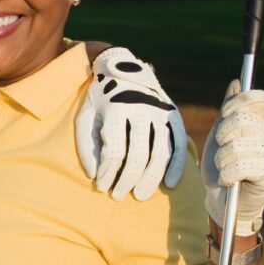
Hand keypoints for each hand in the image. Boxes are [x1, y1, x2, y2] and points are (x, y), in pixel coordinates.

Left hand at [75, 47, 187, 200]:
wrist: (123, 68)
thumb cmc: (99, 98)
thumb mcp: (85, 115)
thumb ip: (85, 144)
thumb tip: (93, 175)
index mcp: (116, 109)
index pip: (114, 152)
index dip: (108, 174)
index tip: (101, 186)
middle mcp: (141, 110)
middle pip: (138, 156)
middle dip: (127, 180)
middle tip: (119, 195)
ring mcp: (159, 112)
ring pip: (160, 153)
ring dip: (151, 178)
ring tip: (140, 195)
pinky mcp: (172, 115)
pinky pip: (178, 144)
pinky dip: (177, 166)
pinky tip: (170, 184)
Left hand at [203, 79, 263, 235]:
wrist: (222, 200)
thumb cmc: (221, 164)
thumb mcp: (220, 133)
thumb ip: (228, 109)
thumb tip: (237, 83)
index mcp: (262, 121)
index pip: (260, 98)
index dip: (239, 102)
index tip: (224, 114)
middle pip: (243, 118)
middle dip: (222, 133)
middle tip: (221, 147)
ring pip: (239, 144)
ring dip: (222, 158)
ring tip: (223, 167)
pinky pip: (242, 166)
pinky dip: (227, 174)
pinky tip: (228, 180)